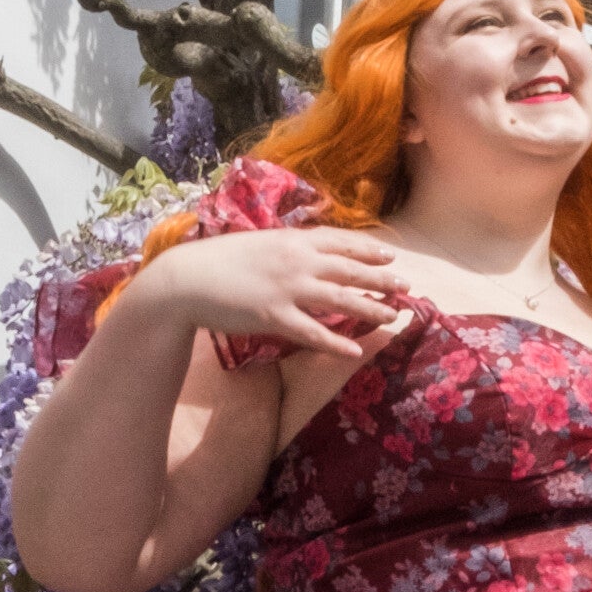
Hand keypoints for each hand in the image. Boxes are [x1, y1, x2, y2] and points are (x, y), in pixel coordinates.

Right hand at [129, 224, 417, 361]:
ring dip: (370, 307)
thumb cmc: (216, 261)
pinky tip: (355, 351)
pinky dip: (336, 343)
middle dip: (381, 277)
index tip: (390, 254)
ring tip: (392, 315)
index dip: (368, 248)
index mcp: (291, 240)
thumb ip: (284, 247)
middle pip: (349, 269)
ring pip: (340, 299)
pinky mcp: (274, 317)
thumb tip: (303, 251)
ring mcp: (287, 289)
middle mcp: (296, 261)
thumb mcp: (257, 243)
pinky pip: (313, 332)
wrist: (186, 279)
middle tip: (406, 286)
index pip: (340, 241)